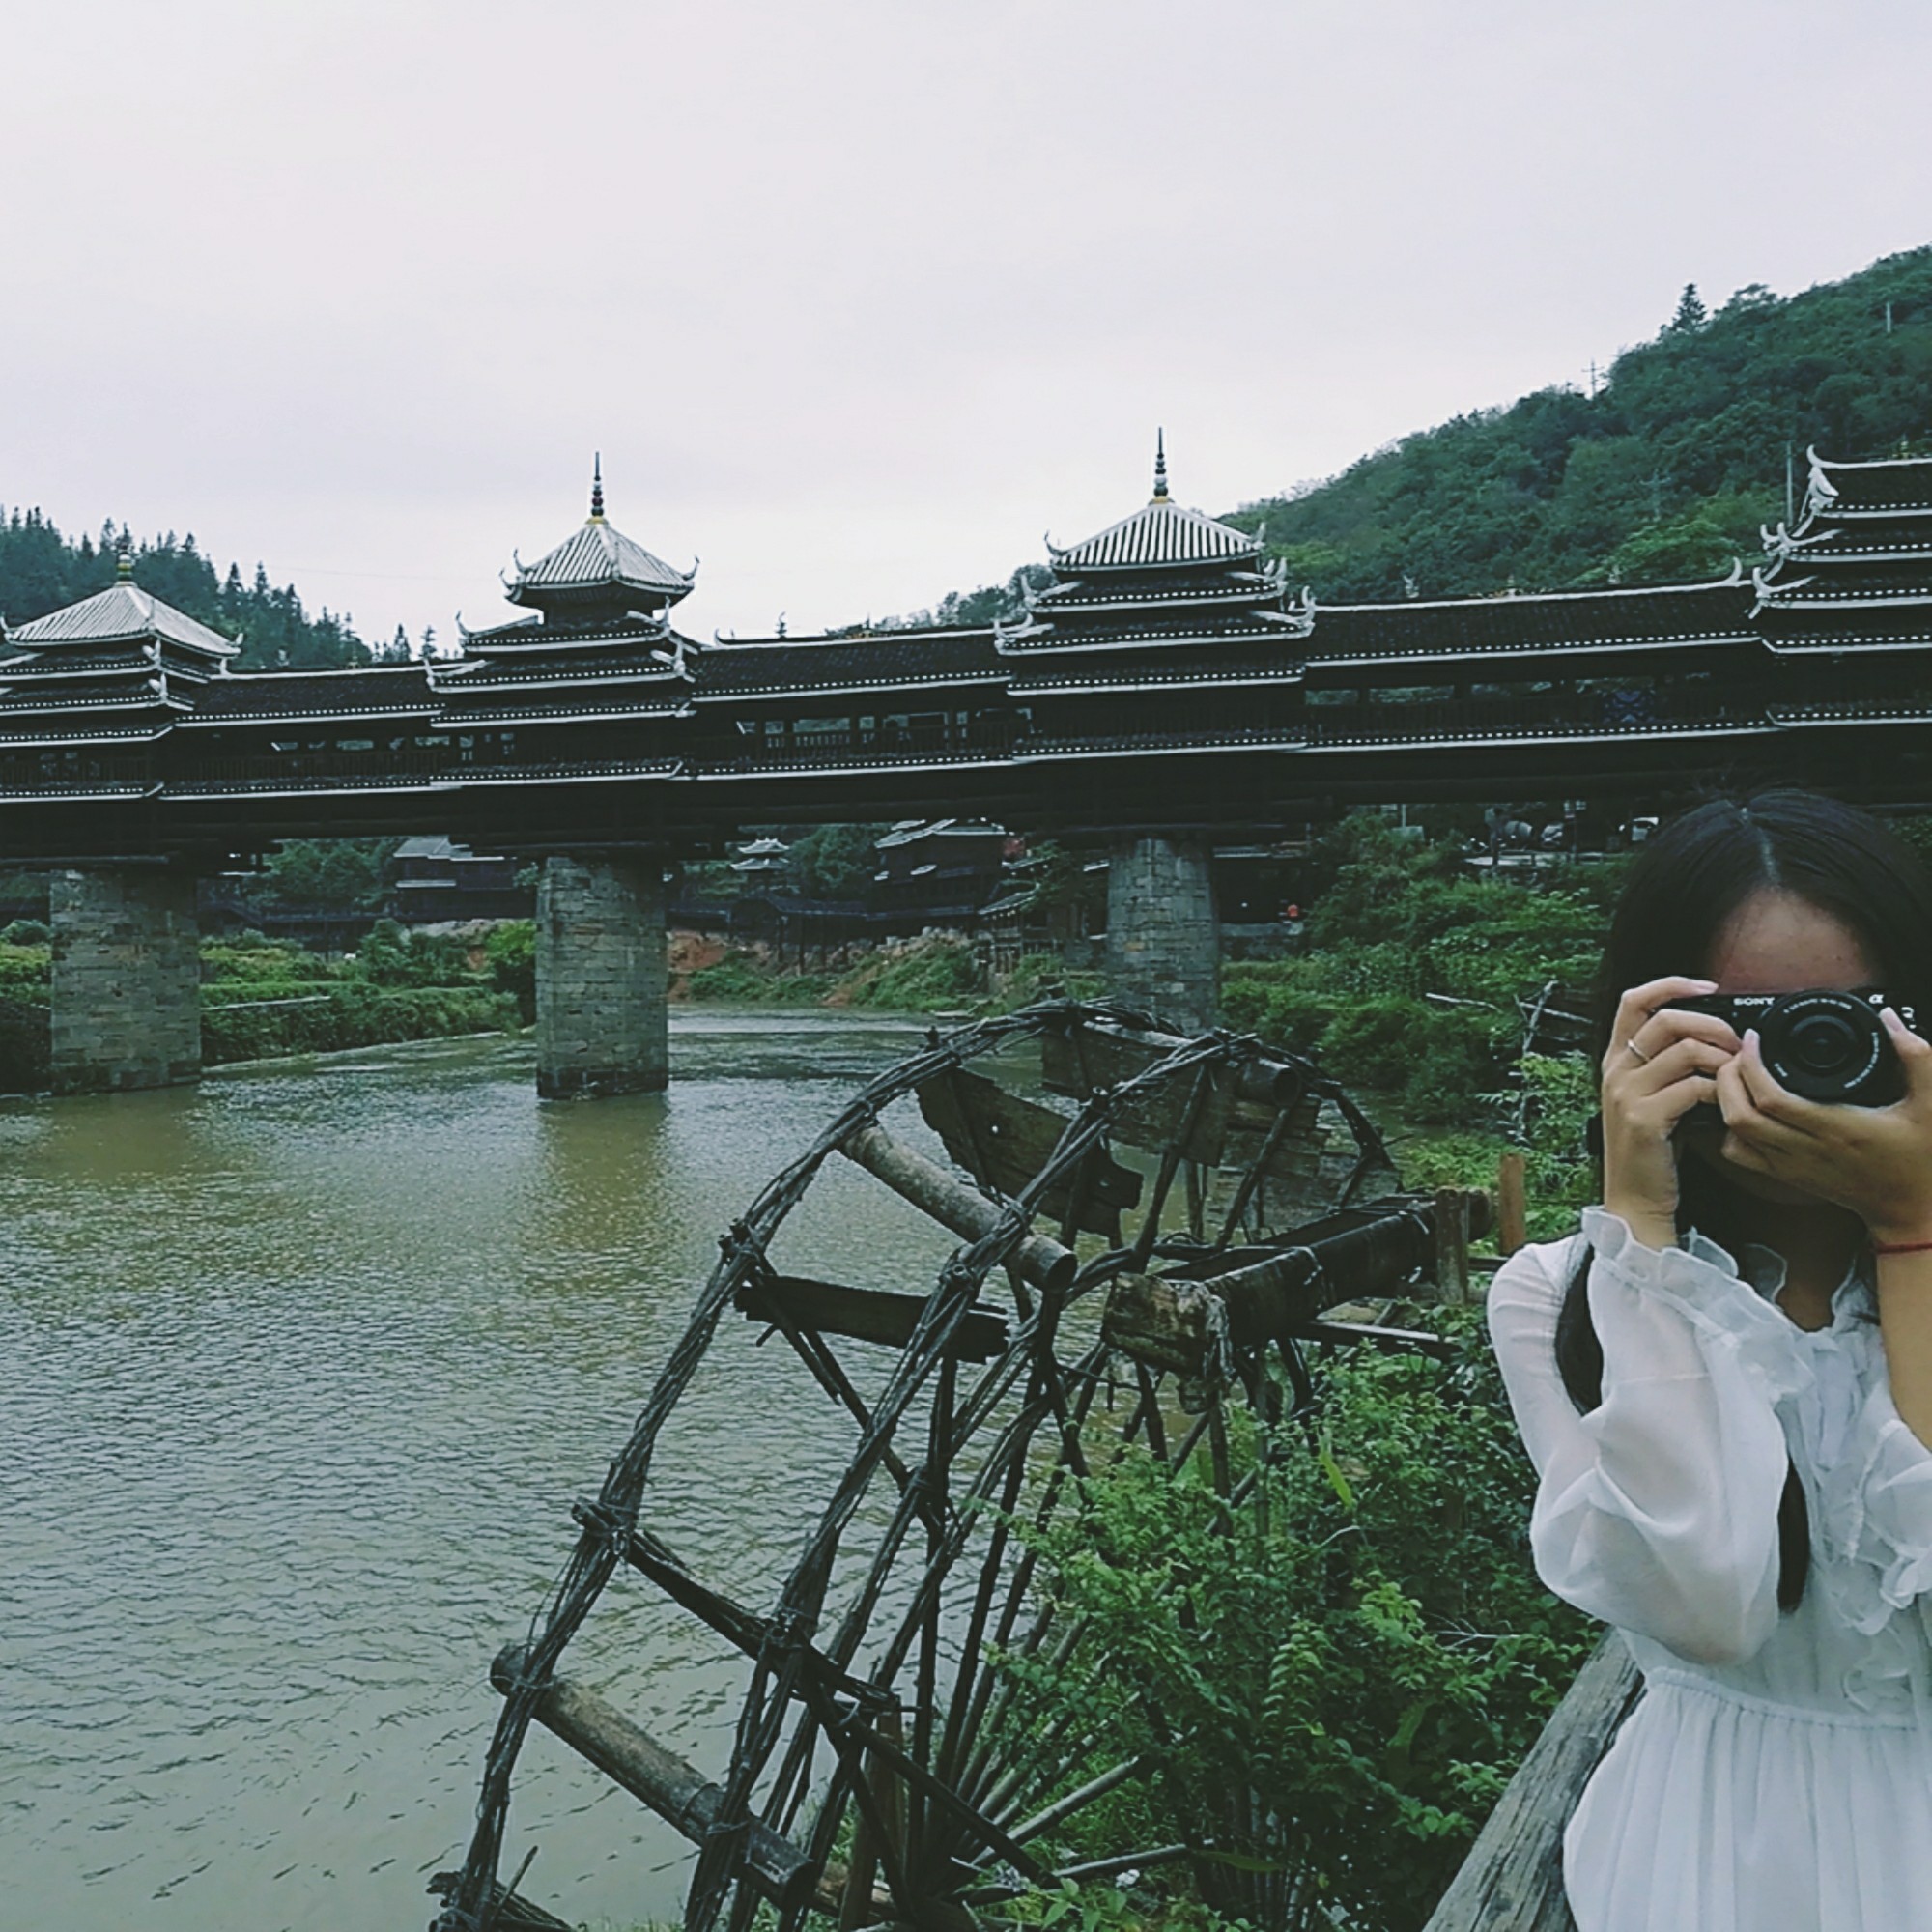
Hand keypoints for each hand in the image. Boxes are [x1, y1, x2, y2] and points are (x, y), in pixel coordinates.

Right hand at [1601, 976, 1741, 1250]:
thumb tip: (1710, 1036)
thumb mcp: (1651, 1099)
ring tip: (1737, 1077)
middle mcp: (1615, 1072)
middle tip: (1737, 1044)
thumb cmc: (1652, 1151)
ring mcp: (1627, 1094)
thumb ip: (1667, 1066)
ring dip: (1723, 1060)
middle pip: (1666, 1020)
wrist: (1635, 1200)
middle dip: (1713, 1025)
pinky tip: (1726, 1104)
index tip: (1708, 987)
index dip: (1671, 985)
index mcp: (1615, 1061)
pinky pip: (1694, 1087)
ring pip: (1686, 1050)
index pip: (1634, 1001)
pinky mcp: (1645, 1119)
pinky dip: (1720, 1091)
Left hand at [1714, 1011, 1931, 1245]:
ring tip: (1738, 1075)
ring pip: (1733, 1134)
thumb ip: (1916, 1058)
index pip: (1772, 1098)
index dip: (1752, 1065)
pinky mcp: (1785, 1176)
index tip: (1755, 1039)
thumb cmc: (1921, 1158)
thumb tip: (1889, 1019)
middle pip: (1739, 1114)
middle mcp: (1807, 1150)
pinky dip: (1730, 1128)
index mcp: (1837, 1128)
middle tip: (1739, 1054)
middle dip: (1728, 1077)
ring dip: (1725, 1101)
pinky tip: (1746, 1107)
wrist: (1912, 1209)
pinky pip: (1739, 1153)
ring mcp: (1791, 1166)